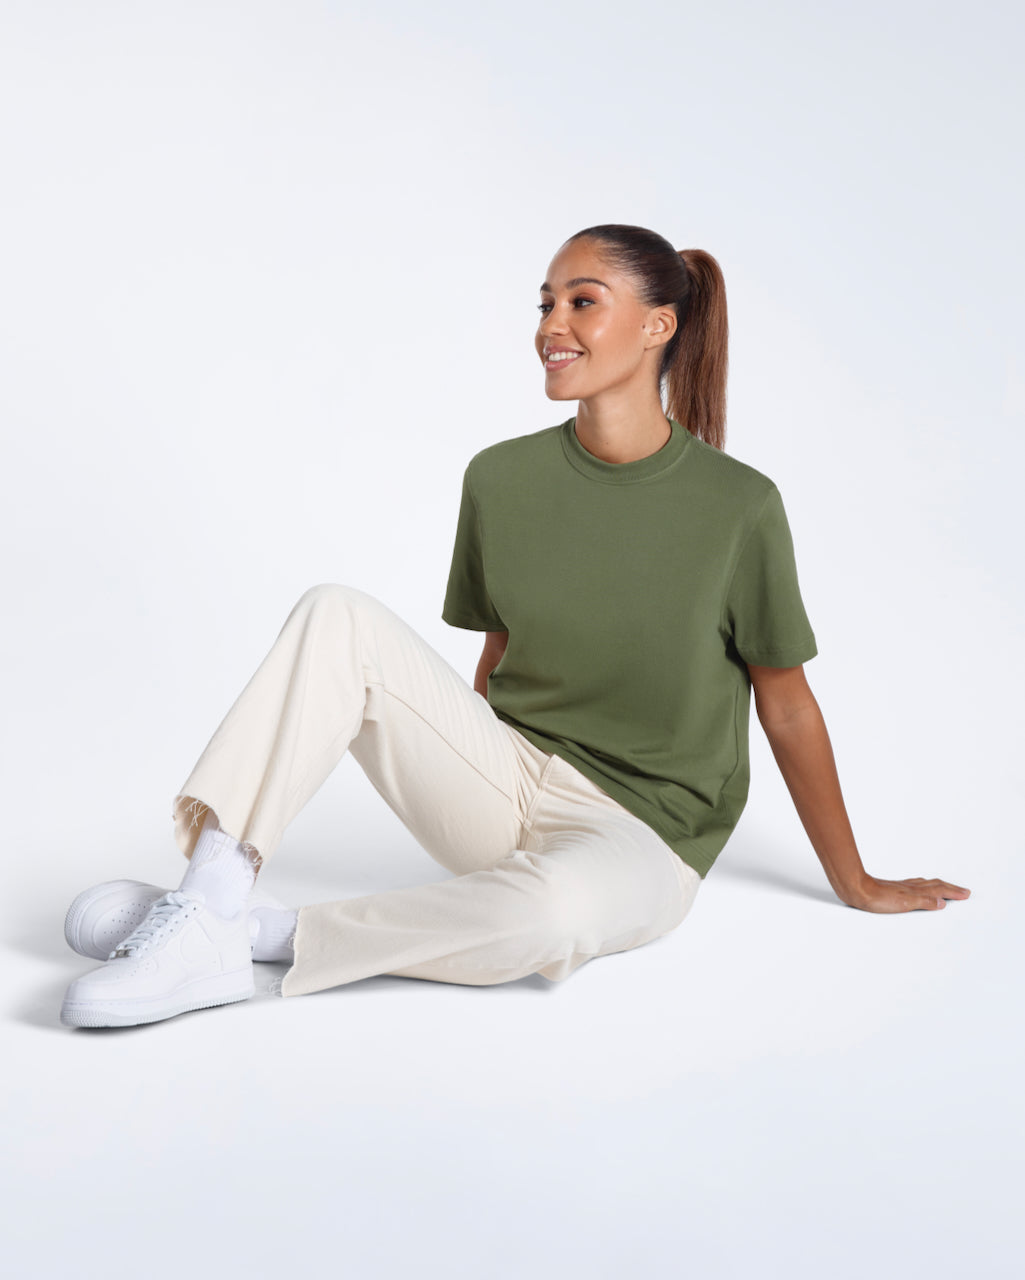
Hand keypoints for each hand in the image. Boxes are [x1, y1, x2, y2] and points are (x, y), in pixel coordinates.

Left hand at [841, 875, 971, 913]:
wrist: (856, 889)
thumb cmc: (877, 898)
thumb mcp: (904, 903)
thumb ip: (924, 902)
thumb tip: (942, 902)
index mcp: (915, 891)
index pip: (939, 890)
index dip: (953, 892)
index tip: (966, 894)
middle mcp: (910, 887)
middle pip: (935, 885)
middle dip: (950, 888)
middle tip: (962, 890)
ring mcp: (902, 887)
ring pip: (925, 884)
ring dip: (938, 886)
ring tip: (946, 887)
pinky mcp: (893, 888)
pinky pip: (914, 885)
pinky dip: (923, 886)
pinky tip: (918, 888)